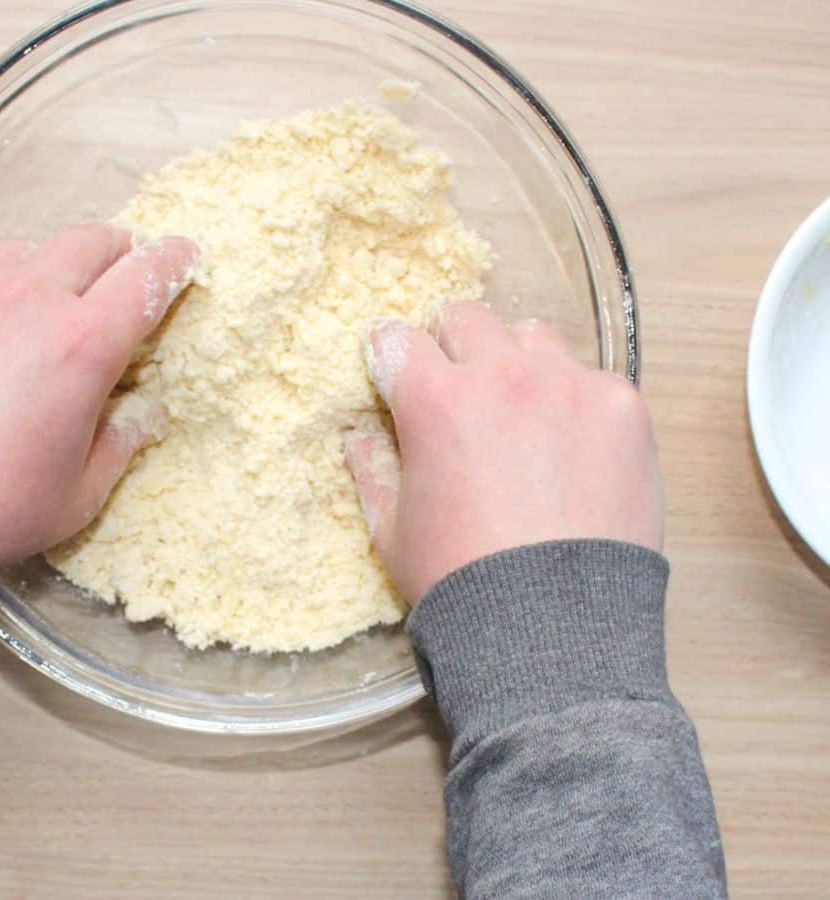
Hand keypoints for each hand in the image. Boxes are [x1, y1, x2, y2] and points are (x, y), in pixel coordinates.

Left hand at [0, 225, 197, 677]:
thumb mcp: (75, 497)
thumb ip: (120, 444)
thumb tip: (143, 415)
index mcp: (81, 345)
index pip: (147, 276)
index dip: (173, 261)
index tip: (182, 255)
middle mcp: (24, 299)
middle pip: (88, 240)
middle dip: (114, 254)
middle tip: (114, 281)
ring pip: (20, 252)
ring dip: (43, 272)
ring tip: (32, 316)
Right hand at [345, 301, 663, 604]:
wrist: (554, 629)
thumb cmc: (462, 582)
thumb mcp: (393, 532)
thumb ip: (371, 470)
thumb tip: (358, 436)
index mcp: (436, 400)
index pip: (397, 338)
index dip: (391, 355)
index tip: (397, 370)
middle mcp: (503, 375)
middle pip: (468, 317)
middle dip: (453, 346)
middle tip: (460, 389)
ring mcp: (571, 386)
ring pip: (534, 338)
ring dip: (518, 363)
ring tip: (523, 416)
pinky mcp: (624, 408)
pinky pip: (593, 380)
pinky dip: (577, 403)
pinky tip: (574, 452)